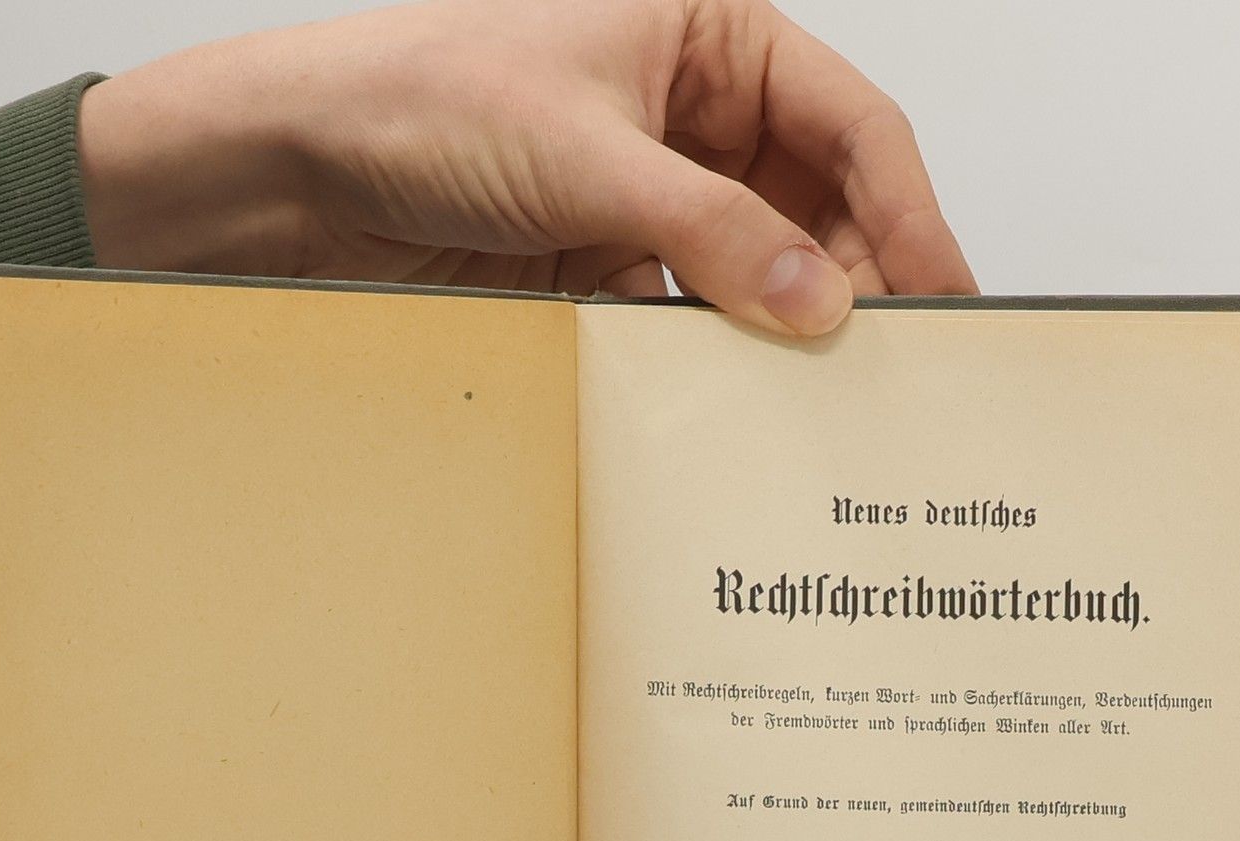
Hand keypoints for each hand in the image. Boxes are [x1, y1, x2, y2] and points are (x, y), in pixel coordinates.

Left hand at [78, 0, 974, 337]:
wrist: (296, 173)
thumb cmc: (416, 98)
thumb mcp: (586, 156)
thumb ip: (711, 232)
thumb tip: (817, 299)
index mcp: (707, 35)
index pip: (849, 123)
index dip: (906, 211)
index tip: (943, 296)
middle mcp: (690, 114)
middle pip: (817, 206)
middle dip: (855, 284)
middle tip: (889, 372)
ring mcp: (652, 196)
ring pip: (758, 270)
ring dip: (785, 332)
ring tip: (823, 401)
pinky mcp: (608, 266)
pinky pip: (690, 319)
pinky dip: (714, 362)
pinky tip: (735, 404)